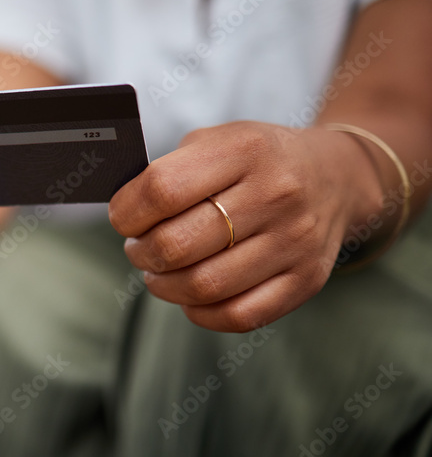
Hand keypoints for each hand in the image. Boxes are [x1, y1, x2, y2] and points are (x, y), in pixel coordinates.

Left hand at [108, 121, 385, 332]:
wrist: (335, 176)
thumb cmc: (255, 161)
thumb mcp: (216, 140)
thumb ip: (169, 169)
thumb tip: (122, 213)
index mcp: (244, 150)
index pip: (161, 190)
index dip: (126, 212)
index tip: (123, 219)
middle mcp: (275, 194)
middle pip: (177, 245)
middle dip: (141, 253)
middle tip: (139, 249)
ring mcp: (295, 240)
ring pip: (204, 286)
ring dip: (165, 286)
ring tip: (159, 273)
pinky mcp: (306, 279)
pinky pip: (239, 315)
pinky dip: (201, 312)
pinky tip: (192, 296)